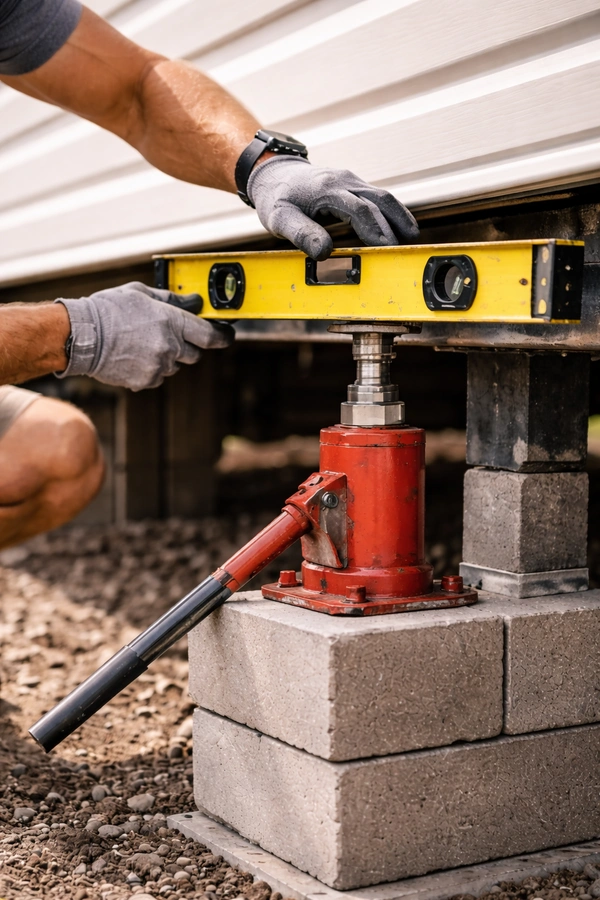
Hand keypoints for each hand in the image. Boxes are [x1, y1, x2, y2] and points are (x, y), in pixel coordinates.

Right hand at [55, 282, 233, 390]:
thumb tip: (195, 302)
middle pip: (195, 354)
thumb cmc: (108, 309)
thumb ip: (172, 299)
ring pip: (175, 366)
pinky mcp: (146, 381)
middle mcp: (169, 347)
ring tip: (142, 343)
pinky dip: (151, 369)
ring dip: (167, 357)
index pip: (211, 335)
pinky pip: (158, 376)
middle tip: (169, 335)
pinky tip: (133, 355)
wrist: (82, 336)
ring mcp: (158, 366)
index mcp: (171, 322)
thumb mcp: (142, 294)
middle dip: (188, 345)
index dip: (223, 336)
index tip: (226, 335)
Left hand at [247, 157, 418, 259]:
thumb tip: (324, 254)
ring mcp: (350, 180)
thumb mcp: (280, 219)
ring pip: (383, 196)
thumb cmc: (277, 198)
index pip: (359, 210)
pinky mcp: (353, 184)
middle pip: (378, 201)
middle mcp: (343, 181)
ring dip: (399, 216)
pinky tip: (400, 225)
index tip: (387, 249)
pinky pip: (378, 196)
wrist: (274, 172)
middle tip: (403, 251)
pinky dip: (392, 211)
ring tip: (412, 236)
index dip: (375, 230)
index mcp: (326, 189)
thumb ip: (301, 235)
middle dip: (393, 227)